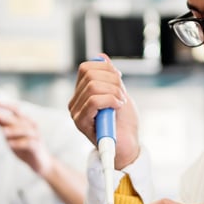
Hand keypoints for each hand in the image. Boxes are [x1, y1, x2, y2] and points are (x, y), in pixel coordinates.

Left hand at [0, 102, 51, 175]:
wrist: (40, 162)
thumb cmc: (24, 147)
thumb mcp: (11, 135)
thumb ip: (3, 124)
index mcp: (25, 121)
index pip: (16, 110)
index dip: (7, 106)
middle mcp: (32, 126)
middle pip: (18, 120)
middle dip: (7, 117)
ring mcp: (36, 136)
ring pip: (24, 130)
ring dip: (13, 131)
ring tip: (3, 132)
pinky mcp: (37, 147)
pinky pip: (29, 143)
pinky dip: (19, 143)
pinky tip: (10, 144)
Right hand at [67, 54, 140, 168]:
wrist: (127, 146)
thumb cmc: (124, 123)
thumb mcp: (119, 93)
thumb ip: (110, 77)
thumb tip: (101, 57)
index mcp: (82, 93)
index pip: (86, 68)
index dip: (105, 69)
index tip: (119, 81)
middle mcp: (75, 102)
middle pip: (90, 74)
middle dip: (113, 80)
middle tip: (122, 95)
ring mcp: (76, 112)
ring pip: (93, 87)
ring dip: (114, 92)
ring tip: (120, 103)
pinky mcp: (81, 122)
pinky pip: (94, 101)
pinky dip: (111, 100)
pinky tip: (118, 107)